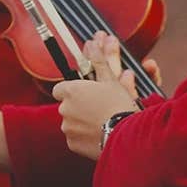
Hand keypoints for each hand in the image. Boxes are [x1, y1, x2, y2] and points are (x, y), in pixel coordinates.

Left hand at [52, 32, 138, 160]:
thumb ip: (98, 60)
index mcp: (70, 90)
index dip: (73, 90)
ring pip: (71, 122)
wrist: (126, 138)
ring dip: (82, 121)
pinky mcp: (73, 145)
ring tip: (102, 122)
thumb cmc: (119, 105)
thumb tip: (93, 41)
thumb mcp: (111, 80)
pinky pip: (75, 138)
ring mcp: (67, 128)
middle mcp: (64, 109)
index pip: (60, 88)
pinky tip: (100, 134)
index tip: (86, 93)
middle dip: (79, 106)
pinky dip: (84, 136)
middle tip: (99, 108)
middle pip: (66, 105)